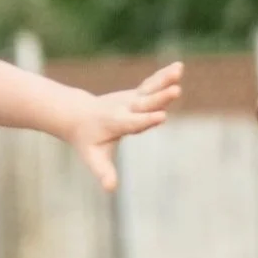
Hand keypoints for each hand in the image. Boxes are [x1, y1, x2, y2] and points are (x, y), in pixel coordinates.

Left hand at [64, 62, 181, 189]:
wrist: (77, 115)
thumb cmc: (87, 141)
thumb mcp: (92, 158)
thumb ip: (103, 172)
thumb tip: (110, 189)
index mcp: (115, 123)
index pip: (133, 122)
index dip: (147, 119)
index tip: (162, 116)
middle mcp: (124, 108)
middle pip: (145, 102)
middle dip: (160, 97)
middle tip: (176, 90)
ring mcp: (130, 99)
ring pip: (149, 88)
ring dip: (164, 79)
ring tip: (179, 69)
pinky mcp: (135, 94)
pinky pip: (151, 84)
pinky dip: (164, 76)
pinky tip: (179, 67)